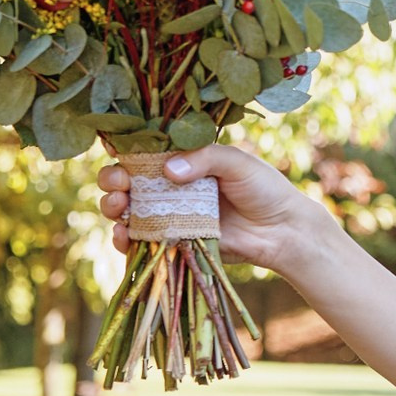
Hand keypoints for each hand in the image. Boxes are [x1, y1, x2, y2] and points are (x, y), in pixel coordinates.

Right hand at [97, 145, 336, 277]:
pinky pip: (143, 242)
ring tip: (118, 207)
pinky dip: (126, 240)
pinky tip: (123, 235)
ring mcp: (170, 216)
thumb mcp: (237, 163)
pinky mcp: (175, 242)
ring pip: (128, 211)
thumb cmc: (264, 189)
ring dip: (113, 208)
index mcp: (183, 161)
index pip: (143, 153)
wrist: (283, 231)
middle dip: (113, 182)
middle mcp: (170, 187)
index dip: (124, 153)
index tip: (118, 155)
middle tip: (119, 185)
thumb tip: (167, 171)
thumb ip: (205, 159)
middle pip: (127, 182)